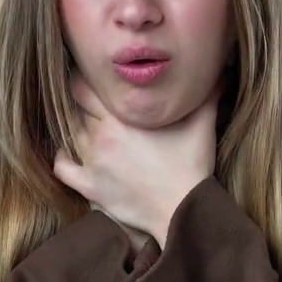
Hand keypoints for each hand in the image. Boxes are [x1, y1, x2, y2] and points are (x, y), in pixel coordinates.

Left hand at [54, 71, 220, 243]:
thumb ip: (206, 94)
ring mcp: (92, 162)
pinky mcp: (90, 186)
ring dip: (78, 128)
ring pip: (71, 134)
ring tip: (90, 126)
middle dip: (83, 103)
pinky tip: (72, 153)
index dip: (87, 80)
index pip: (84, 87)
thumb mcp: (202, 124)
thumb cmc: (192, 166)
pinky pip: (62, 167)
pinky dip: (62, 158)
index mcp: (121, 116)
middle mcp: (100, 135)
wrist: (182, 209)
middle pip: (76, 108)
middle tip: (96, 102)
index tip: (97, 80)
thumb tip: (219, 71)